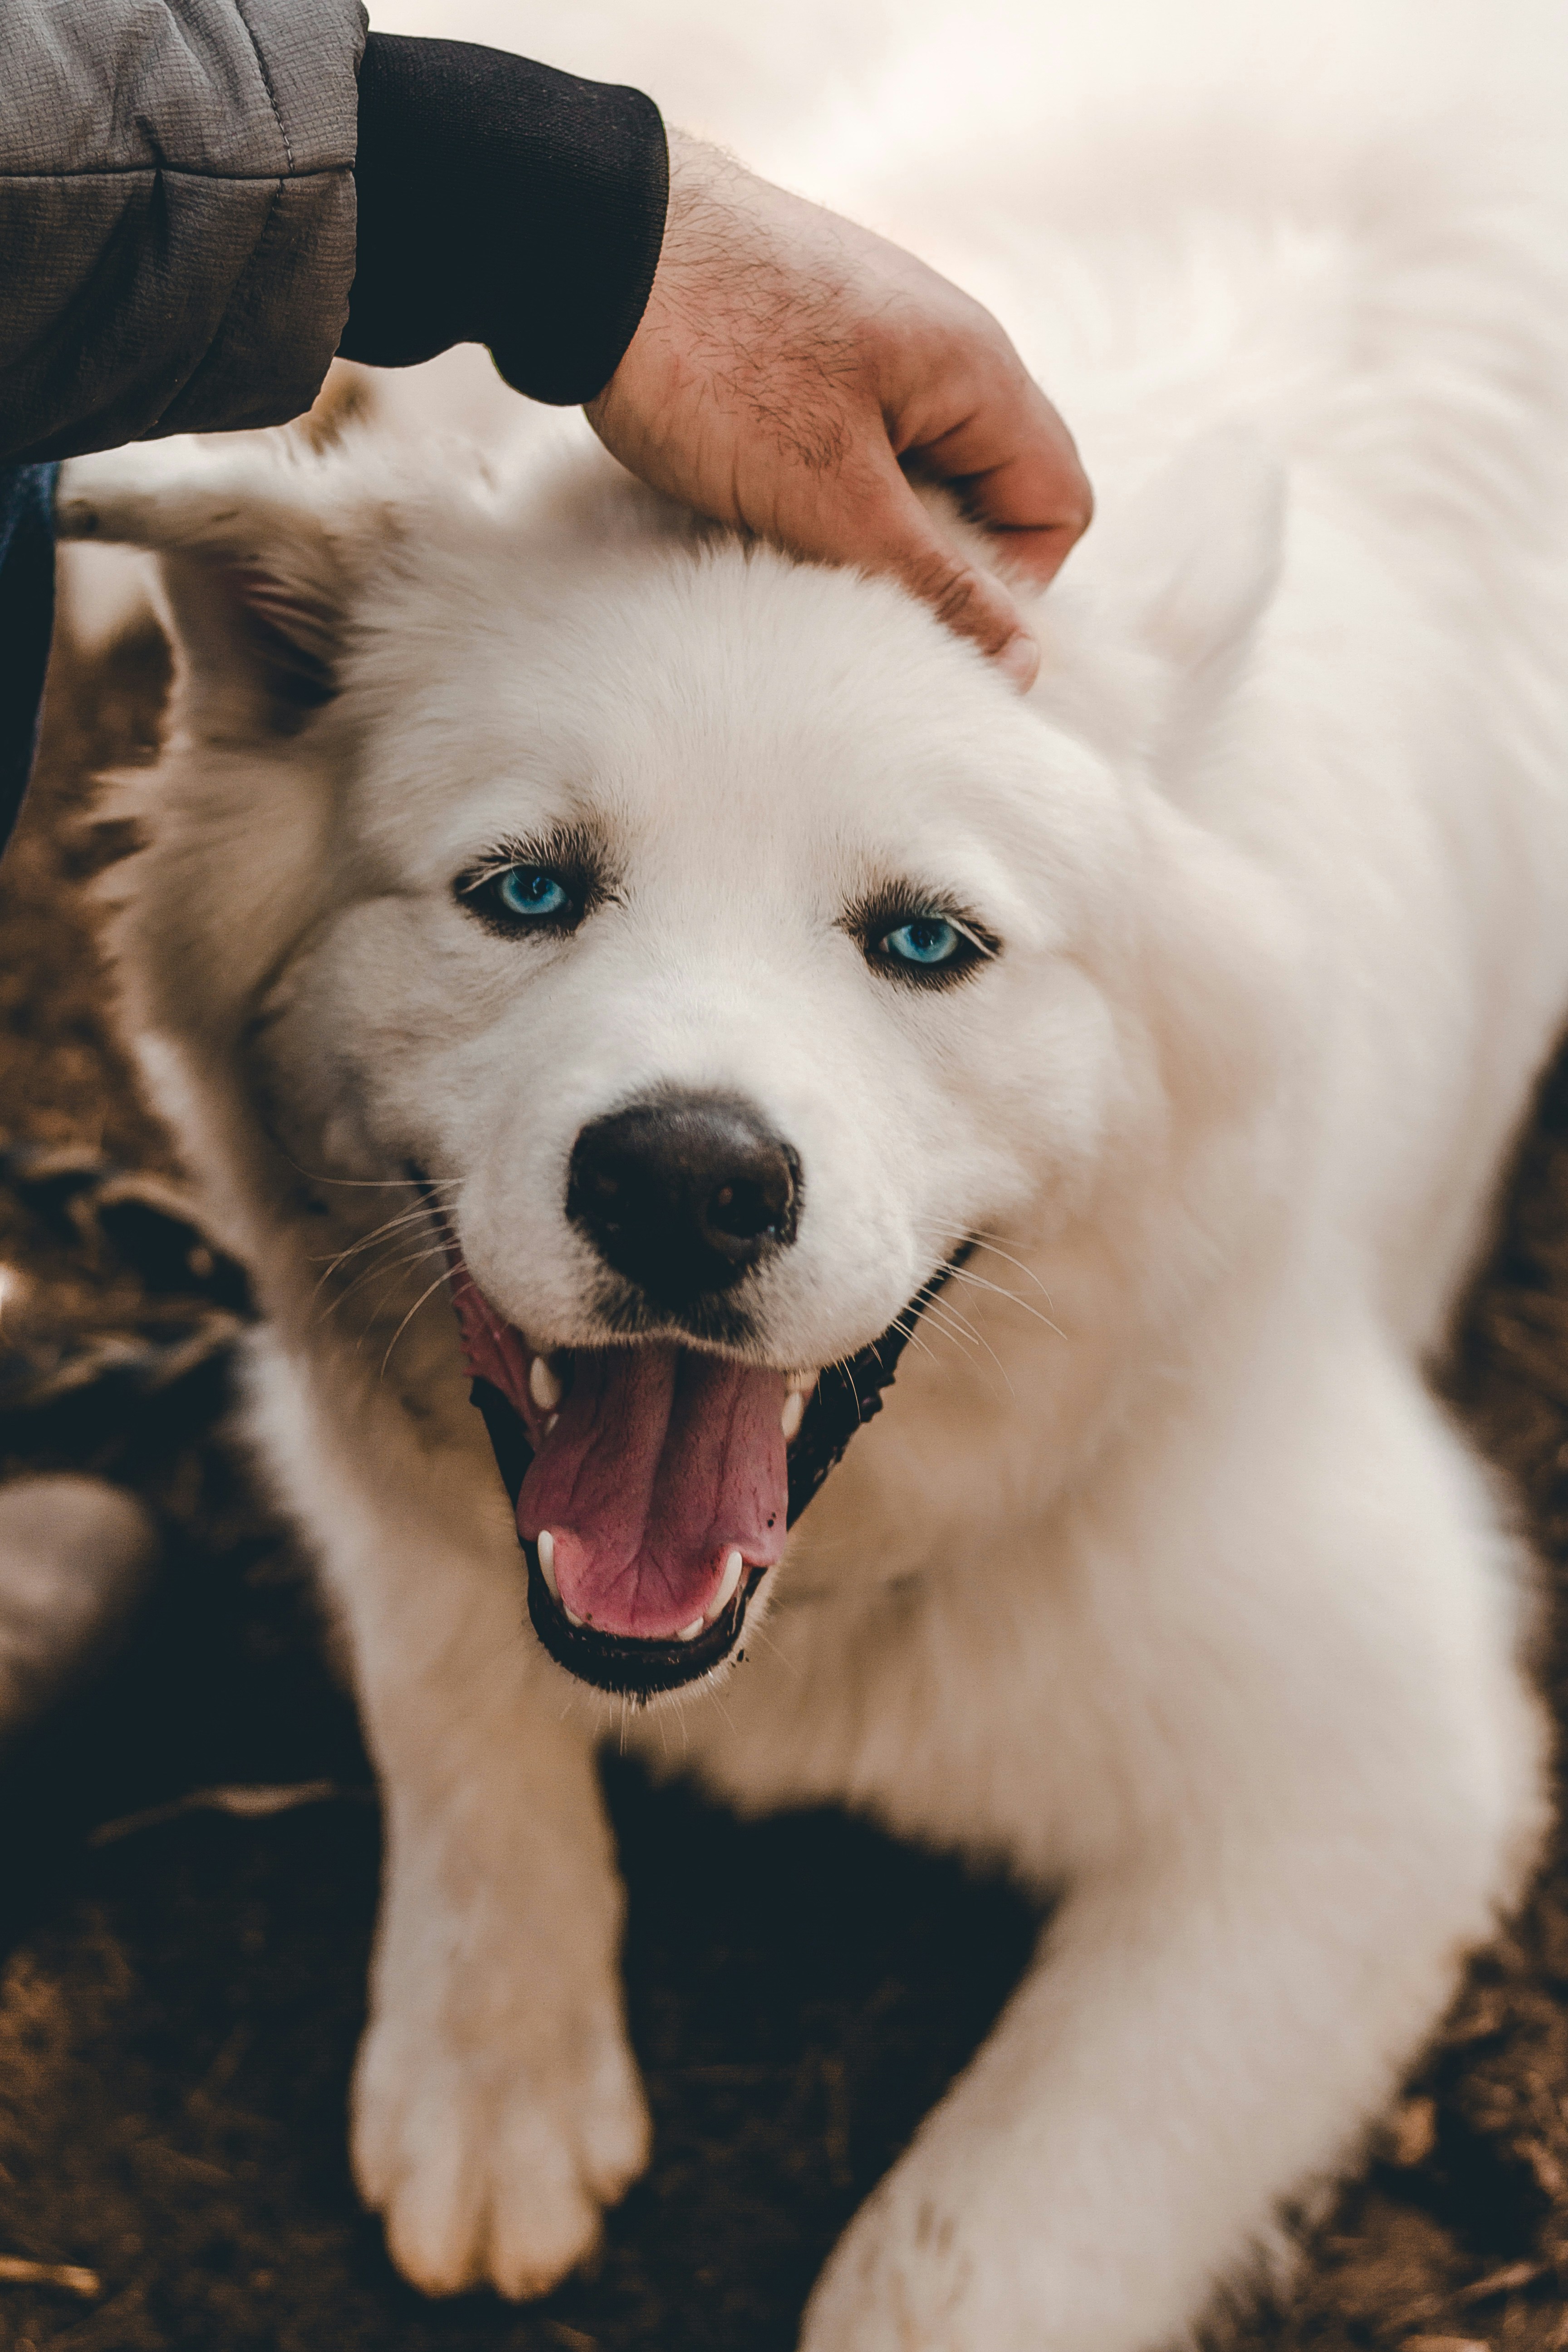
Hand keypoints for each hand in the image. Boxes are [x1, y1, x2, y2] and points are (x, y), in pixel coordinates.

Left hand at [586, 131, 1092, 688]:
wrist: (589, 239)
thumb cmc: (720, 363)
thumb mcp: (836, 499)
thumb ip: (934, 584)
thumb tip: (1021, 665)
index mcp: (978, 370)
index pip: (1058, 503)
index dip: (1011, 581)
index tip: (927, 612)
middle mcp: (942, 343)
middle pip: (988, 486)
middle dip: (932, 555)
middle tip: (848, 586)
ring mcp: (872, 335)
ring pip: (910, 468)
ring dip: (865, 526)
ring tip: (787, 540)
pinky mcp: (804, 341)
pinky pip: (846, 438)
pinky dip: (814, 484)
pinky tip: (750, 494)